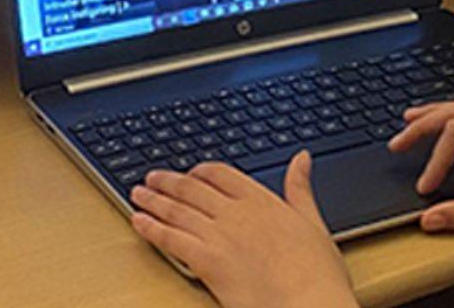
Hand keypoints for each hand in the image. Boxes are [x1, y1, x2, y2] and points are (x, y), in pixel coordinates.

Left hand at [130, 152, 357, 307]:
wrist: (308, 303)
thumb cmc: (315, 272)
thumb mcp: (312, 221)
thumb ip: (300, 188)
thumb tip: (301, 159)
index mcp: (261, 200)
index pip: (220, 174)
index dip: (199, 171)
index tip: (190, 173)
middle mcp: (235, 213)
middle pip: (192, 189)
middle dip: (168, 182)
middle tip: (151, 179)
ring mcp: (219, 236)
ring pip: (177, 211)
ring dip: (153, 200)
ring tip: (138, 194)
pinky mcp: (206, 262)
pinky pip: (171, 240)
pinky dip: (152, 229)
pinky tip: (139, 222)